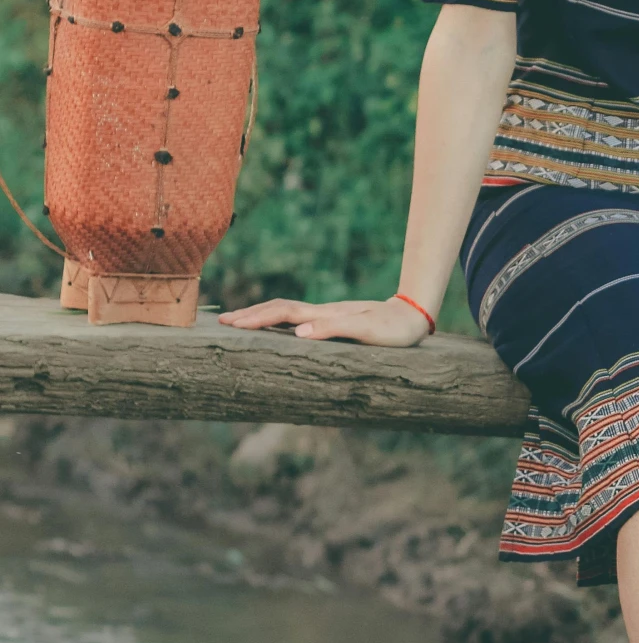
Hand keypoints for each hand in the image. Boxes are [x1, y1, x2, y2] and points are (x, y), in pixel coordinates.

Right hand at [217, 297, 431, 346]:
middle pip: (278, 309)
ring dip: (260, 315)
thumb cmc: (393, 330)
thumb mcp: (367, 332)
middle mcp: (322, 312)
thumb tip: (298, 334)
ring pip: (286, 311)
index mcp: (326, 315)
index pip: (284, 314)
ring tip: (238, 322)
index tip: (233, 325)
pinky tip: (271, 326)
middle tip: (222, 323)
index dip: (257, 319)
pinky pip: (297, 318)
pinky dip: (277, 319)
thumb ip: (334, 330)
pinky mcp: (332, 320)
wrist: (413, 316)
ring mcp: (326, 315)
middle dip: (250, 315)